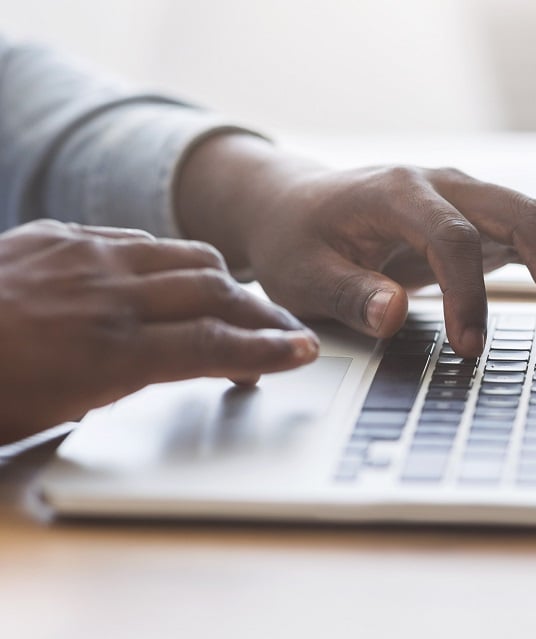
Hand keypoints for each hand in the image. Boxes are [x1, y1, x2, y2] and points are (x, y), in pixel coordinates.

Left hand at [0, 220, 317, 444]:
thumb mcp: (57, 410)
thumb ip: (126, 378)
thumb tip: (169, 362)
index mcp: (105, 352)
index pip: (211, 344)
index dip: (266, 349)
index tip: (303, 352)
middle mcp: (106, 294)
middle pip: (214, 291)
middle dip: (261, 313)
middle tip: (286, 330)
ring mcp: (85, 255)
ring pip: (187, 256)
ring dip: (225, 282)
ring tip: (240, 304)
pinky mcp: (63, 235)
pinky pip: (142, 239)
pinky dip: (174, 262)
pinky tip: (176, 279)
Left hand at [177, 135, 535, 356]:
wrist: (295, 208)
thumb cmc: (295, 240)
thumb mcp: (302, 273)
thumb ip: (347, 293)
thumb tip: (393, 316)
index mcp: (396, 192)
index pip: (452, 238)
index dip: (467, 294)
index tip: (469, 348)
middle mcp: (442, 185)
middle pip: (522, 214)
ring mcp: (464, 199)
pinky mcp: (474, 221)